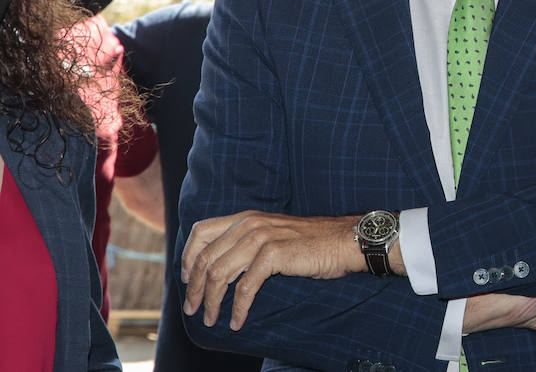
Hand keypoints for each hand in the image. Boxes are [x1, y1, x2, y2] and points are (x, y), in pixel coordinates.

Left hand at [181, 211, 363, 330]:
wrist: (345, 241)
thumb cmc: (312, 243)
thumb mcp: (274, 235)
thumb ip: (248, 243)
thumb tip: (222, 268)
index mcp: (247, 217)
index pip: (201, 231)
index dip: (188, 257)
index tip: (187, 279)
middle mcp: (250, 224)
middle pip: (205, 258)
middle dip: (195, 288)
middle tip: (194, 310)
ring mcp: (262, 238)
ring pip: (220, 274)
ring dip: (212, 302)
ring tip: (212, 320)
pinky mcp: (274, 255)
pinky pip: (246, 287)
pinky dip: (238, 308)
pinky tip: (238, 321)